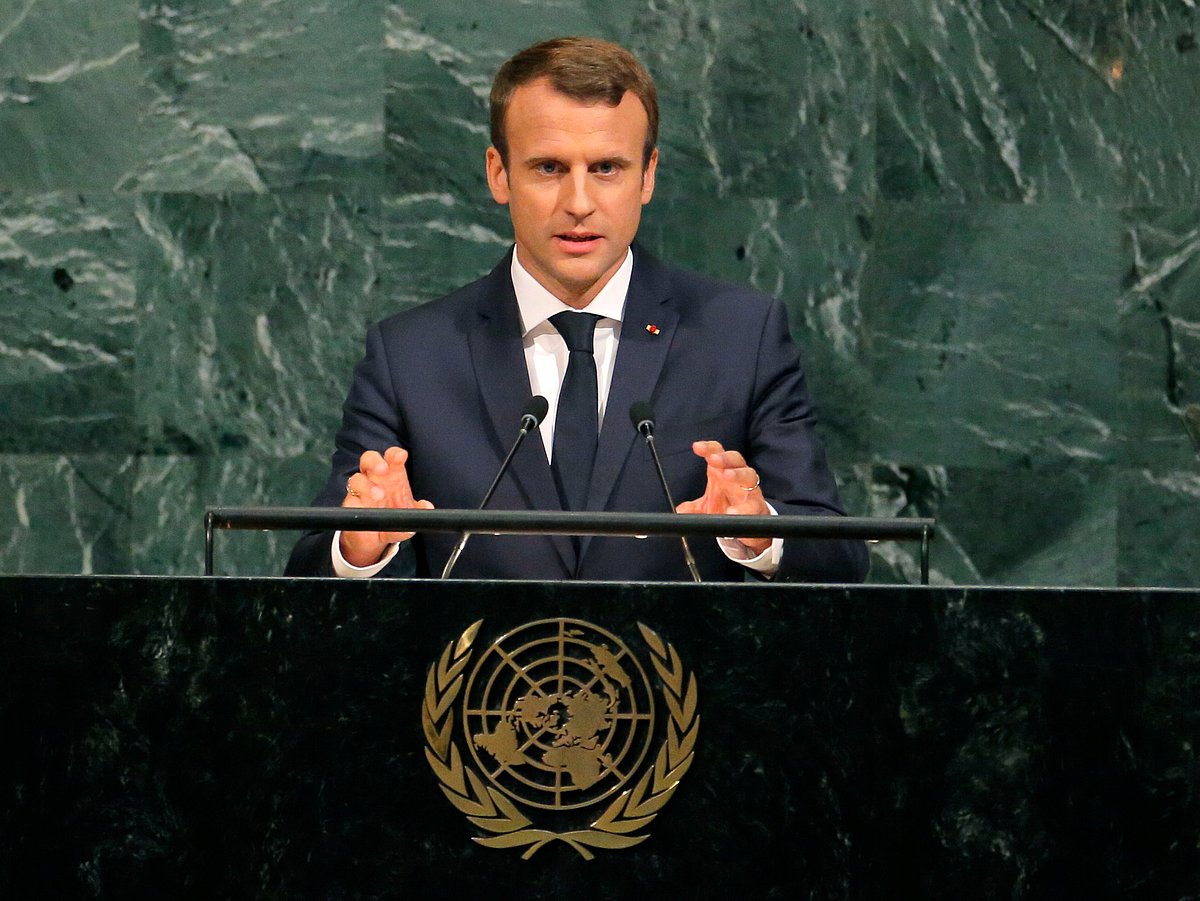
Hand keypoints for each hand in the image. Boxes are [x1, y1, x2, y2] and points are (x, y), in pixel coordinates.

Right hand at [339, 446, 433, 566]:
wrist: (376, 539)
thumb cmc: (393, 519)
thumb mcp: (410, 517)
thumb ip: (420, 511)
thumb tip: (427, 506)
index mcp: (392, 476)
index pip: (391, 458)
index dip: (394, 454)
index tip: (400, 456)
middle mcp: (375, 479)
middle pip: (369, 459)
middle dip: (374, 461)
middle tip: (382, 469)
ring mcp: (361, 491)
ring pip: (356, 479)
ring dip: (367, 485)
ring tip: (379, 495)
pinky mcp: (350, 505)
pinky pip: (349, 500)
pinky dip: (356, 504)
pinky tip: (365, 510)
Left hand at [676, 440, 771, 555]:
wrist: (749, 522)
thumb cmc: (728, 506)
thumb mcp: (707, 507)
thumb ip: (693, 508)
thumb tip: (680, 510)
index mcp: (724, 471)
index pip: (717, 452)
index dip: (708, 447)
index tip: (696, 447)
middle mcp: (739, 476)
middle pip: (735, 459)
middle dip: (724, 457)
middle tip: (713, 459)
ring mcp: (751, 489)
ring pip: (749, 475)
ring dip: (737, 474)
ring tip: (726, 475)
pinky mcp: (758, 506)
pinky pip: (753, 504)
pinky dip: (743, 508)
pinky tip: (732, 511)